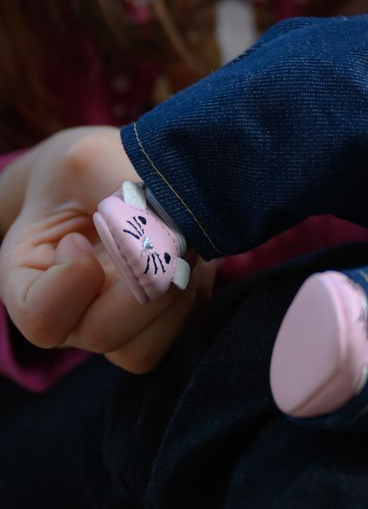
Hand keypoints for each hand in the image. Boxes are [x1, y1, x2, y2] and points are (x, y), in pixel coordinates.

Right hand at [0, 127, 211, 372]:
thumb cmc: (85, 172)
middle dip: (140, 281)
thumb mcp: (86, 162)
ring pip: (146, 346)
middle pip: (102, 334)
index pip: (42, 318)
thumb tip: (165, 217)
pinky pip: (184, 326)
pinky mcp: (163, 320)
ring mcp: (117, 323)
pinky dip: (196, 289)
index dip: (73, 279)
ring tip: (180, 240)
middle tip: (159, 234)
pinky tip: (194, 248)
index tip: (83, 236)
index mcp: (29, 281)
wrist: (110, 180)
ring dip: (172, 293)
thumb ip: (112, 186)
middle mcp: (71, 315)